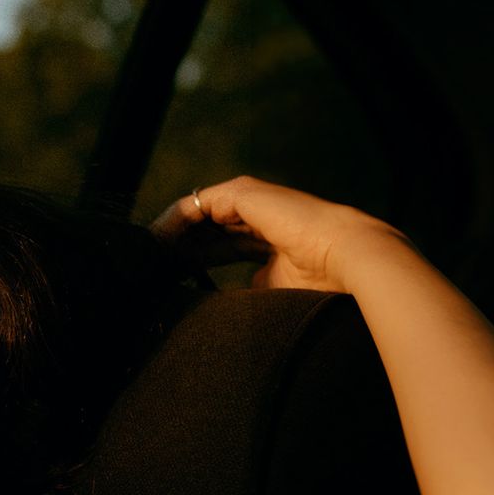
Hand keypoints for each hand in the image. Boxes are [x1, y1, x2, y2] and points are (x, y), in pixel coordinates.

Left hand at [150, 176, 401, 292]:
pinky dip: (178, 222)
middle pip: (203, 226)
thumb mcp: (273, 285)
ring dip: (172, 234)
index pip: (220, 241)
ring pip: (197, 213)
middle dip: (177, 247)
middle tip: (150, 272)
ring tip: (149, 259)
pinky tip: (160, 244)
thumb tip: (230, 302)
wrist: (345, 257)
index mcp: (262, 230)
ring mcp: (248, 198)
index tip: (174, 282)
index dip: (196, 260)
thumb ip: (250, 284)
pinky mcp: (242, 192)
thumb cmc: (320, 278)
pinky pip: (198, 204)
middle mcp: (254, 210)